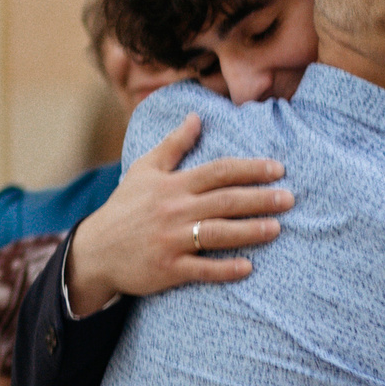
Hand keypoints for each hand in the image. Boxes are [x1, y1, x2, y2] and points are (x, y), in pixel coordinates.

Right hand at [64, 115, 291, 315]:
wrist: (95, 251)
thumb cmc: (124, 207)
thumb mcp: (144, 169)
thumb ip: (174, 144)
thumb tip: (197, 116)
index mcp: (173, 185)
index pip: (218, 172)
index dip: (250, 169)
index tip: (278, 169)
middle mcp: (175, 210)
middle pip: (225, 201)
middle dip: (260, 199)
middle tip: (289, 198)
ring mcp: (172, 240)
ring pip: (217, 233)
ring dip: (249, 231)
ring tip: (277, 228)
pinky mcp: (168, 268)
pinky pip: (201, 269)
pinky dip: (224, 269)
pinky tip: (248, 267)